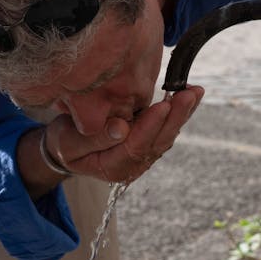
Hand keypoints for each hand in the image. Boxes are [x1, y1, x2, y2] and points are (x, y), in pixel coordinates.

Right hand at [38, 85, 203, 184]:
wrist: (67, 147)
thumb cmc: (65, 141)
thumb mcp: (68, 140)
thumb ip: (94, 137)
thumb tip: (121, 129)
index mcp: (112, 167)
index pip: (136, 147)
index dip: (150, 126)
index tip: (162, 105)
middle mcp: (133, 165)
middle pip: (158, 142)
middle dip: (176, 117)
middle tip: (190, 94)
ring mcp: (142, 156)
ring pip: (167, 135)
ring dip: (183, 113)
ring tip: (195, 91)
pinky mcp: (148, 143)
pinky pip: (166, 128)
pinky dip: (179, 112)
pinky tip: (189, 95)